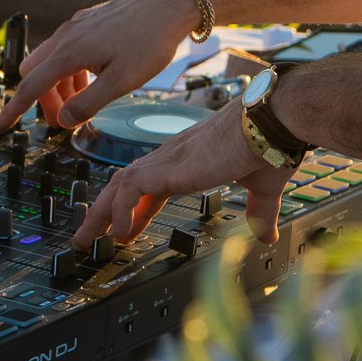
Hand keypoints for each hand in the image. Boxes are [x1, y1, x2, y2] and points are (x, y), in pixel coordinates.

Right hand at [0, 0, 197, 134]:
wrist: (172, 4)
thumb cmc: (151, 41)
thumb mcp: (122, 82)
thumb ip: (88, 103)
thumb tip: (63, 120)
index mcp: (70, 51)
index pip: (31, 87)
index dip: (13, 111)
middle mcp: (67, 35)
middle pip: (35, 73)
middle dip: (43, 99)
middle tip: (65, 119)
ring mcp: (78, 25)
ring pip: (51, 61)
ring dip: (60, 86)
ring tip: (85, 102)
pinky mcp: (90, 20)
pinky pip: (67, 49)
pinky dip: (71, 70)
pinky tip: (94, 78)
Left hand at [72, 99, 292, 249]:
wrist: (272, 121)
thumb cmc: (269, 145)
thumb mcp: (262, 188)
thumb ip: (260, 212)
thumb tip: (266, 234)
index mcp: (191, 161)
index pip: (150, 186)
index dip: (135, 210)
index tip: (126, 230)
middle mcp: (174, 157)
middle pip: (126, 184)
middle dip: (104, 211)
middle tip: (90, 235)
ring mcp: (169, 160)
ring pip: (119, 184)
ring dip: (101, 213)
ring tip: (88, 239)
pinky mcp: (170, 167)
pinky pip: (130, 190)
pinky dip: (121, 211)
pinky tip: (123, 233)